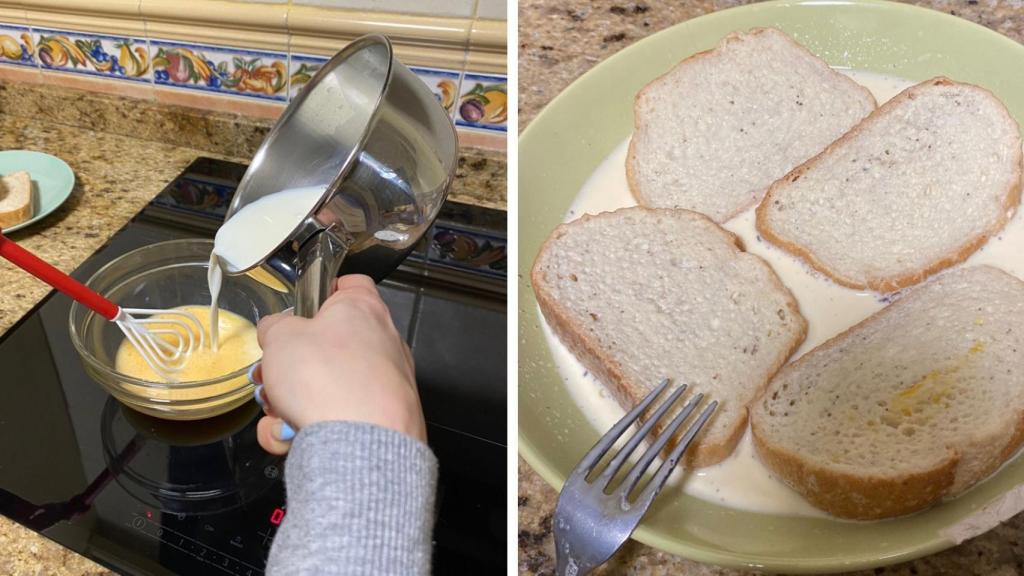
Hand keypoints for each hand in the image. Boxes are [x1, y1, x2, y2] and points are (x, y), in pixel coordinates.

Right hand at [254, 275, 425, 454]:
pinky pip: (336, 417)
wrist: (360, 445)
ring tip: (278, 412)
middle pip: (328, 344)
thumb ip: (275, 328)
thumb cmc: (328, 380)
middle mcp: (382, 343)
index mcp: (363, 309)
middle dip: (291, 364)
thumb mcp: (280, 338)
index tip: (302, 307)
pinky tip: (290, 436)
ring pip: (326, 385)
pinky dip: (309, 428)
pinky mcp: (381, 419)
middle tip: (269, 376)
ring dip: (292, 400)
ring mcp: (384, 383)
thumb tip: (276, 330)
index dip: (323, 291)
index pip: (350, 284)